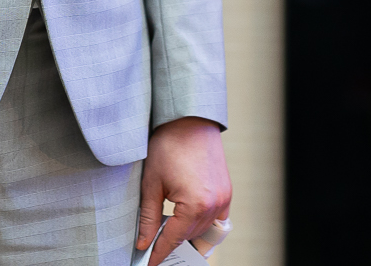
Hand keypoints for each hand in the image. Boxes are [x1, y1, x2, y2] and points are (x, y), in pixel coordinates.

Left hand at [138, 117, 230, 263]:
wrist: (190, 120)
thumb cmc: (170, 145)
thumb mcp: (151, 183)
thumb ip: (149, 218)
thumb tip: (144, 242)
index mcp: (195, 204)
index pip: (172, 239)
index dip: (157, 253)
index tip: (148, 262)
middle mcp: (214, 204)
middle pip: (188, 236)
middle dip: (169, 241)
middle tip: (151, 242)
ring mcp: (223, 198)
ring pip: (202, 229)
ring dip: (185, 231)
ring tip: (166, 227)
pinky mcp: (226, 191)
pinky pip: (216, 218)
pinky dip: (202, 222)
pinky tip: (187, 218)